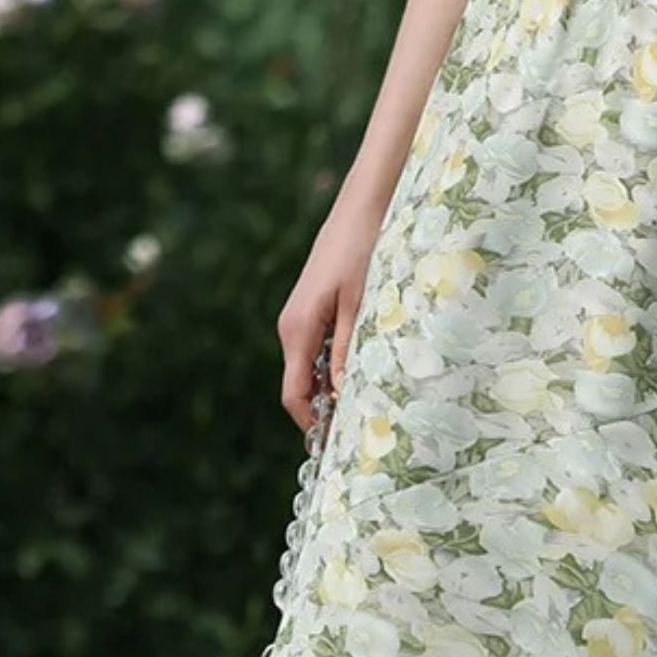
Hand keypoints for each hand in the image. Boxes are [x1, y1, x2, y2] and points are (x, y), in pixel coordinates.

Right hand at [275, 193, 383, 432]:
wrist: (360, 209)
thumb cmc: (363, 252)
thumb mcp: (361, 307)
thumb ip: (348, 353)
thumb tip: (342, 398)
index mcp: (298, 330)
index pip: (295, 395)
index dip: (311, 425)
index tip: (335, 446)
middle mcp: (291, 328)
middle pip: (301, 387)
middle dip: (323, 413)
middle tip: (358, 434)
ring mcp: (298, 320)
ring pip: (310, 371)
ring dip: (331, 392)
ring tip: (365, 408)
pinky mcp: (310, 312)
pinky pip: (316, 353)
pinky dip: (333, 370)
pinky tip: (359, 375)